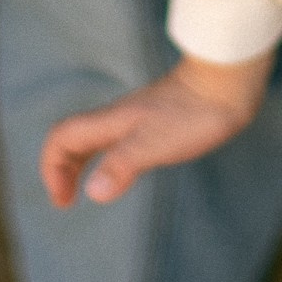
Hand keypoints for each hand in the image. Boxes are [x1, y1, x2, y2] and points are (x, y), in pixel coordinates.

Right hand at [41, 53, 274, 207]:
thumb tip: (92, 192)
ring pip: (97, 138)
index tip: (63, 200)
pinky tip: (130, 168)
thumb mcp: (155, 143)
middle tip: (66, 199)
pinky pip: (121, 139)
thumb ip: (122, 164)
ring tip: (89, 189)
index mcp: (112, 122)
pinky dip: (111, 157)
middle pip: (75, 138)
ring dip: (84, 163)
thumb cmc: (194, 112)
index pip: (62, 137)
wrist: (229, 81)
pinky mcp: (159, 120)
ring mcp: (139, 117)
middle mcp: (119, 118)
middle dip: (63, 168)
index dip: (52, 167)